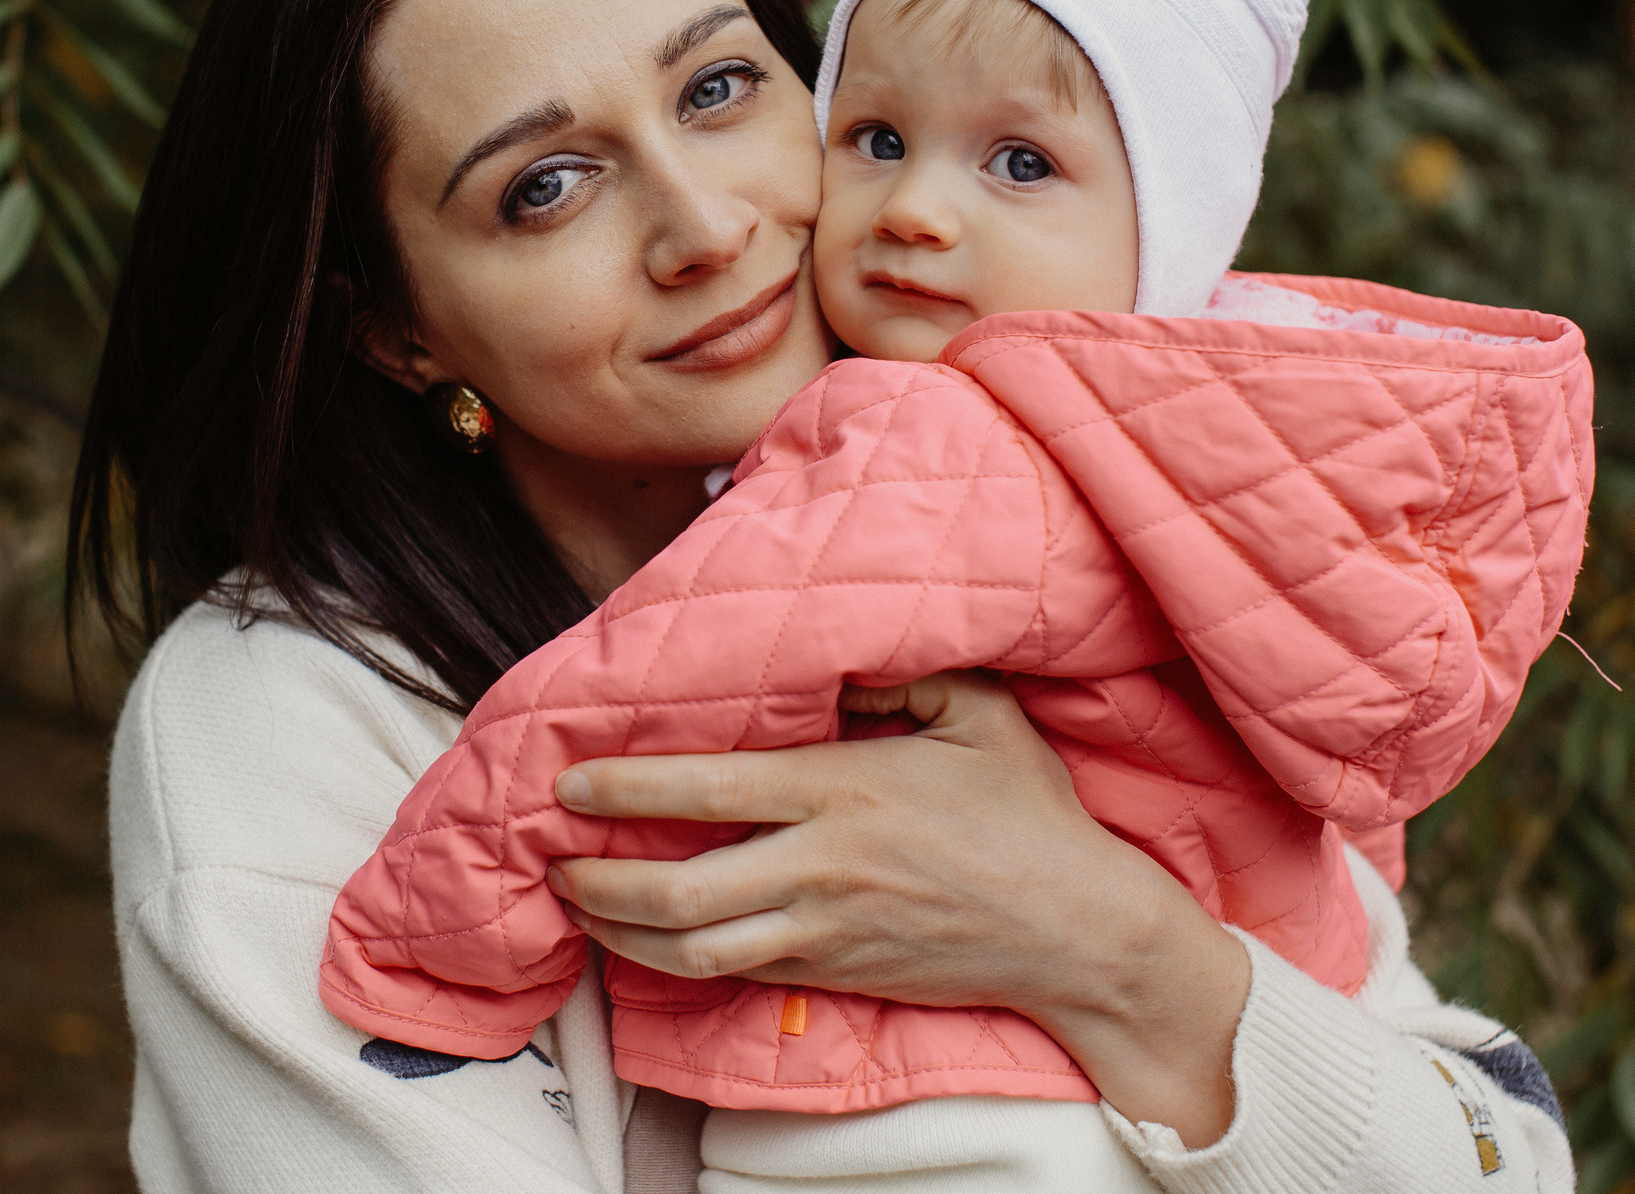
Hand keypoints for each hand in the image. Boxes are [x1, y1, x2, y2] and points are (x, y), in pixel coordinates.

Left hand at [547, 672, 1250, 1144]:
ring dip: (620, 931)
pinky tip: (643, 940)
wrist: (1080, 932)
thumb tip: (831, 658)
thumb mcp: (980, 712)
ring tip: (578, 902)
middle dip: (598, 878)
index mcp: (846, 790)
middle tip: (554, 857)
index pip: (710, 788)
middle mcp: (823, 867)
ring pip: (693, 948)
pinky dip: (673, 962)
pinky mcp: (834, 975)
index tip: (569, 779)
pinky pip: (733, 976)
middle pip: (678, 889)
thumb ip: (901, 674)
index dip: (627, 785)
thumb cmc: (1029, 814)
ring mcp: (825, 931)